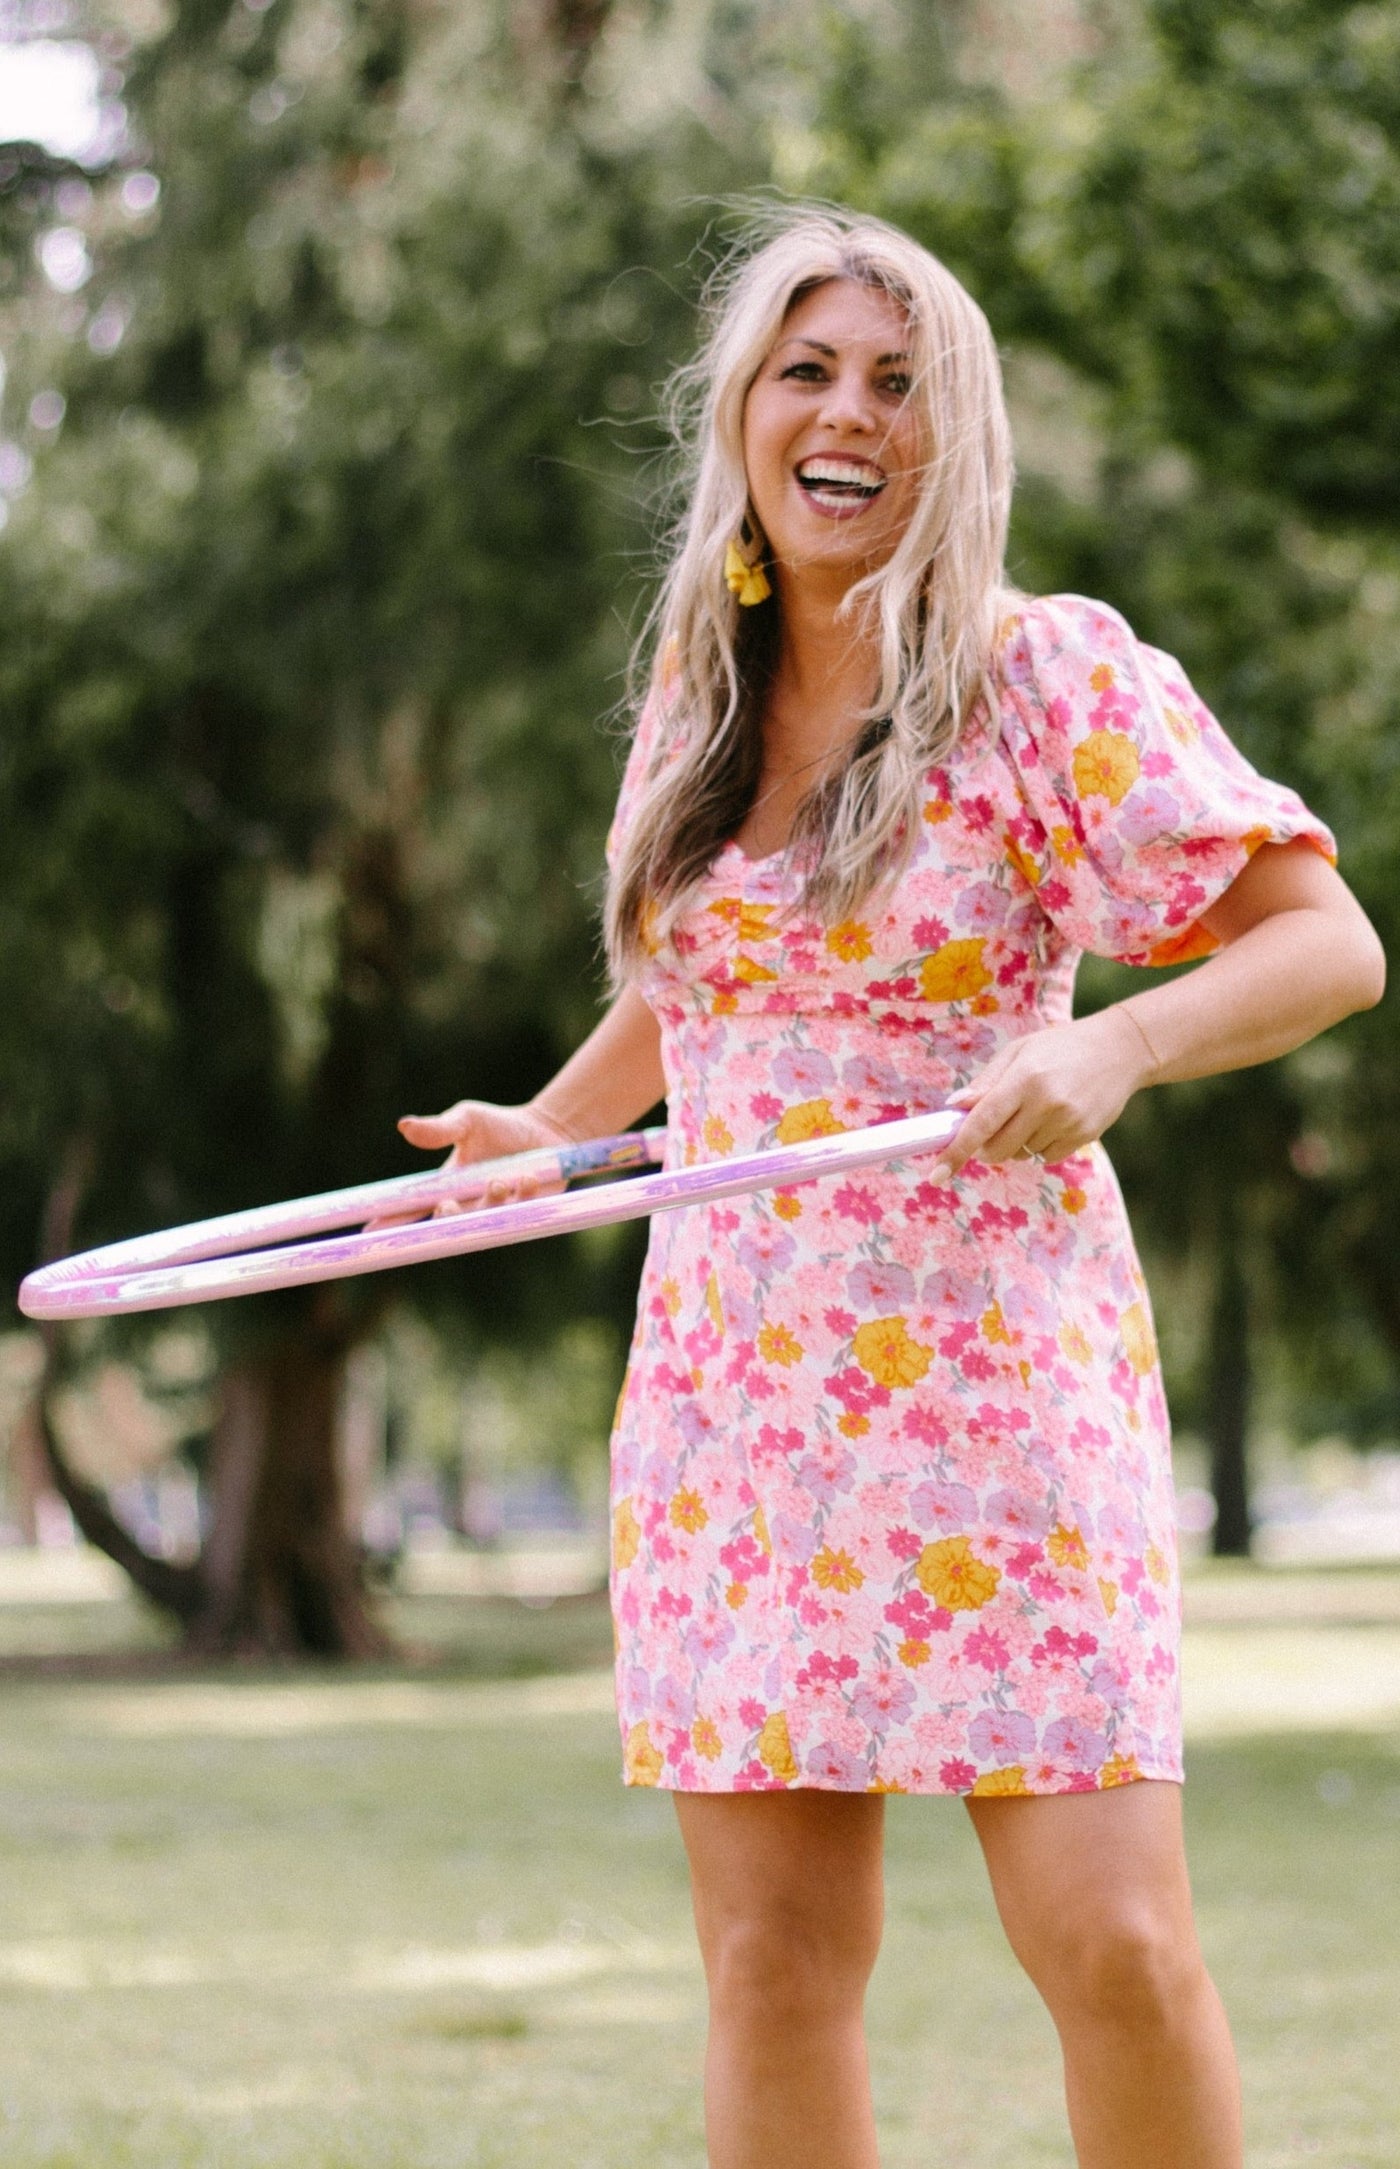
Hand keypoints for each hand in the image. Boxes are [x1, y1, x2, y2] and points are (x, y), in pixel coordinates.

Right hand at [371, 1100, 577, 1225]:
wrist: (548, 1129)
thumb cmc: (501, 1127)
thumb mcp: (468, 1121)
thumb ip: (440, 1128)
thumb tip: (404, 1126)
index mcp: (449, 1185)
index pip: (413, 1206)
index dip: (391, 1220)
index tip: (369, 1230)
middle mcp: (471, 1203)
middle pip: (447, 1222)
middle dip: (446, 1218)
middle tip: (446, 1204)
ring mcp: (498, 1210)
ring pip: (484, 1221)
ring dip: (488, 1204)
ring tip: (499, 1182)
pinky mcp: (528, 1212)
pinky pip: (520, 1215)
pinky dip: (523, 1196)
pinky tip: (529, 1177)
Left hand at [934, 1009, 1155, 1174]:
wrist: (1120, 1050)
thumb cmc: (1059, 1047)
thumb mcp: (1019, 1051)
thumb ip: (986, 1082)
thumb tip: (953, 1109)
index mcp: (1024, 1079)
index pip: (981, 1123)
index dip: (956, 1150)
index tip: (937, 1174)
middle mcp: (1046, 1104)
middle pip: (998, 1148)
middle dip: (984, 1147)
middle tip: (987, 1131)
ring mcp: (1067, 1123)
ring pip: (1022, 1154)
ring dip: (1015, 1143)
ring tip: (1032, 1111)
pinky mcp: (1084, 1136)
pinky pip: (1045, 1157)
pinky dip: (1038, 1147)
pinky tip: (1051, 1121)